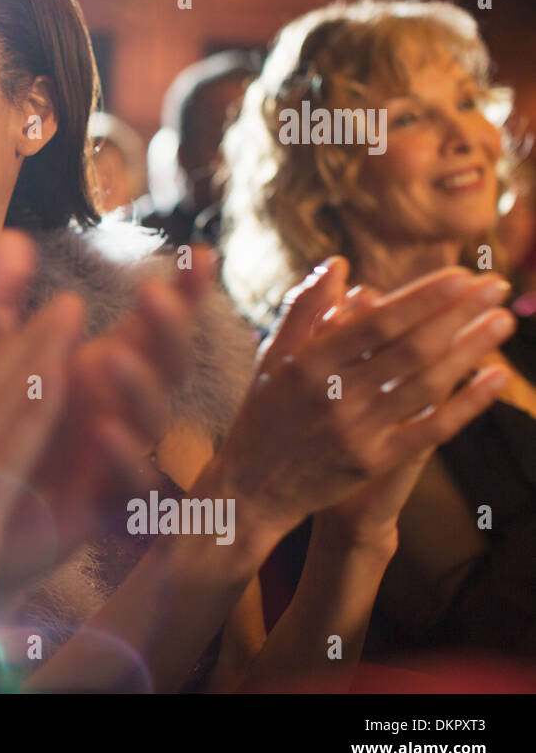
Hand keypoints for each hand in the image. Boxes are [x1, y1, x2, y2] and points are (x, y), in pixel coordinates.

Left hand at [0, 246, 213, 584]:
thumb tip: (11, 237)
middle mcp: (120, 409)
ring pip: (155, 423)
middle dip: (170, 328)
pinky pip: (133, 490)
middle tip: (152, 294)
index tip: (199, 254)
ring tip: (111, 358)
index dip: (185, 292)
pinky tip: (104, 433)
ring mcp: (117, 457)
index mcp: (102, 368)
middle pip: (168, 365)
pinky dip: (125, 462)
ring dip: (141, 389)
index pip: (155, 326)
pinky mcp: (103, 507)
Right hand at [211, 257, 513, 550]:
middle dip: (459, 313)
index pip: (377, 322)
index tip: (461, 275)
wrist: (251, 487)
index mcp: (307, 364)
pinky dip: (467, 403)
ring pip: (427, 385)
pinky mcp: (373, 462)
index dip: (422, 298)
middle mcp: (333, 396)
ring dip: (470, 350)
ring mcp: (356, 432)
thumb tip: (339, 265)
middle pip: (410, 349)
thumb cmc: (262, 415)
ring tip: (502, 320)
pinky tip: (496, 377)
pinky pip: (430, 430)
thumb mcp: (272, 358)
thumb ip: (305, 310)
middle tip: (496, 286)